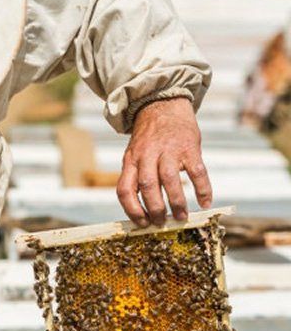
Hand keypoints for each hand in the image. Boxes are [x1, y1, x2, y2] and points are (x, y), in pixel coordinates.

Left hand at [117, 97, 212, 226]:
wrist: (163, 106)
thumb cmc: (148, 139)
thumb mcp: (133, 155)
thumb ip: (135, 177)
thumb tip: (141, 211)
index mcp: (131, 161)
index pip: (124, 189)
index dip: (131, 210)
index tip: (141, 224)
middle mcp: (147, 155)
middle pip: (148, 186)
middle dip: (155, 209)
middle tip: (162, 223)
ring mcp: (169, 150)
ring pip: (170, 180)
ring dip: (177, 203)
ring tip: (182, 217)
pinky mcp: (189, 147)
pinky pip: (197, 172)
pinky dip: (203, 189)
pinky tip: (205, 203)